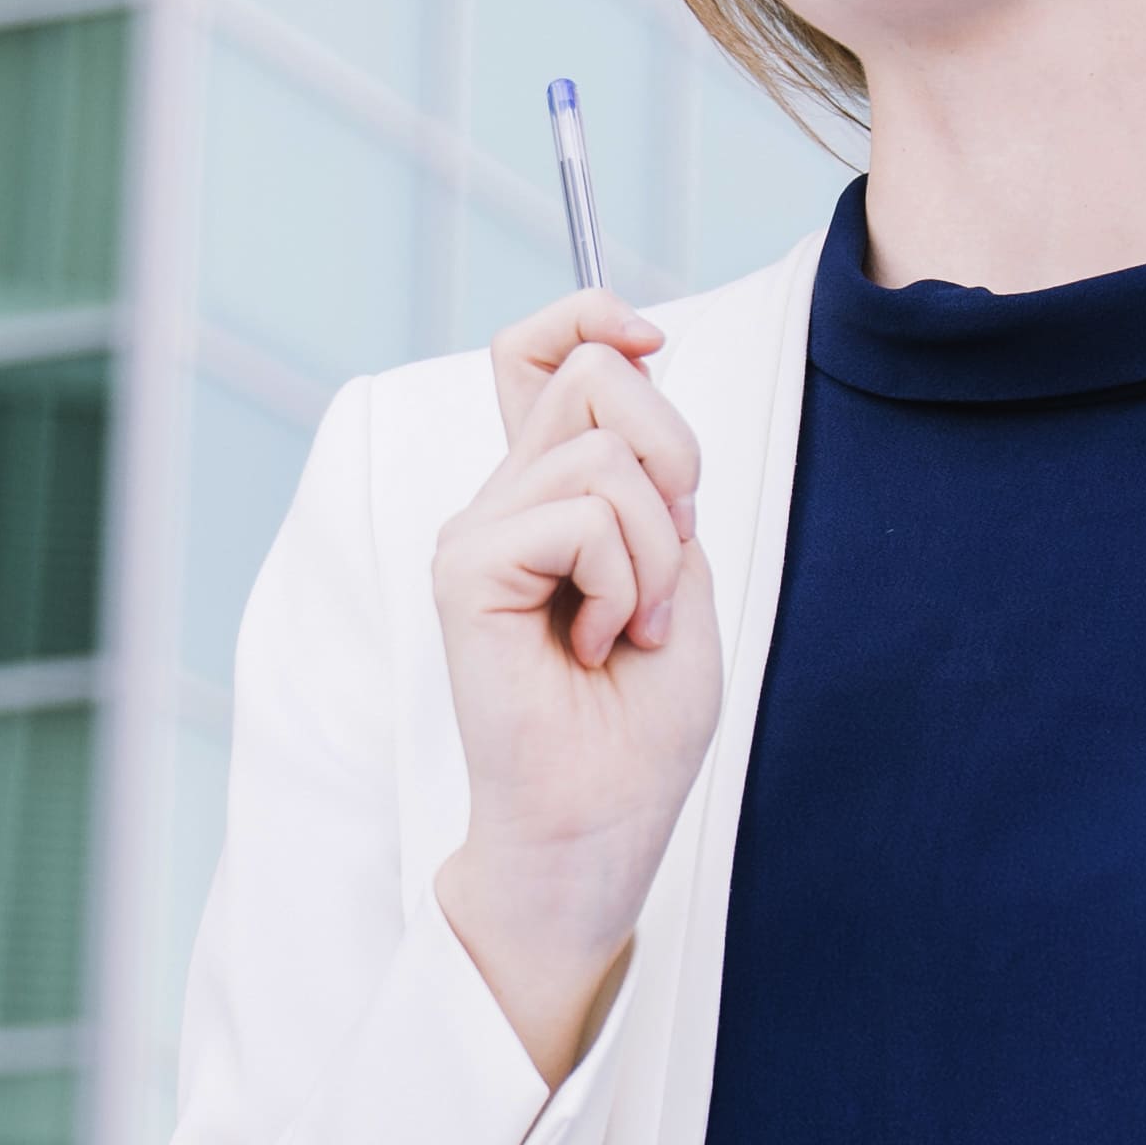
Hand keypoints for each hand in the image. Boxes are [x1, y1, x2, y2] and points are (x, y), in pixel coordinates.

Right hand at [430, 291, 720, 1077]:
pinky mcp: (466, 571)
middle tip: (661, 574)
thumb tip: (629, 358)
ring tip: (626, 626)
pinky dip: (624, 578)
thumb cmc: (637, 726)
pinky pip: (582, 512)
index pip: (540, 351)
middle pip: (594, 376)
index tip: (649, 340)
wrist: (598, 829)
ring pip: (605, 451)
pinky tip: (596, 643)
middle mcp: (500, 501)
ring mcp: (476, 532)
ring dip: (658, 549)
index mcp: (545, 495)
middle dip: (675, 461)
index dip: (593, 316)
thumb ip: (654, 477)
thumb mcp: (679, 572)